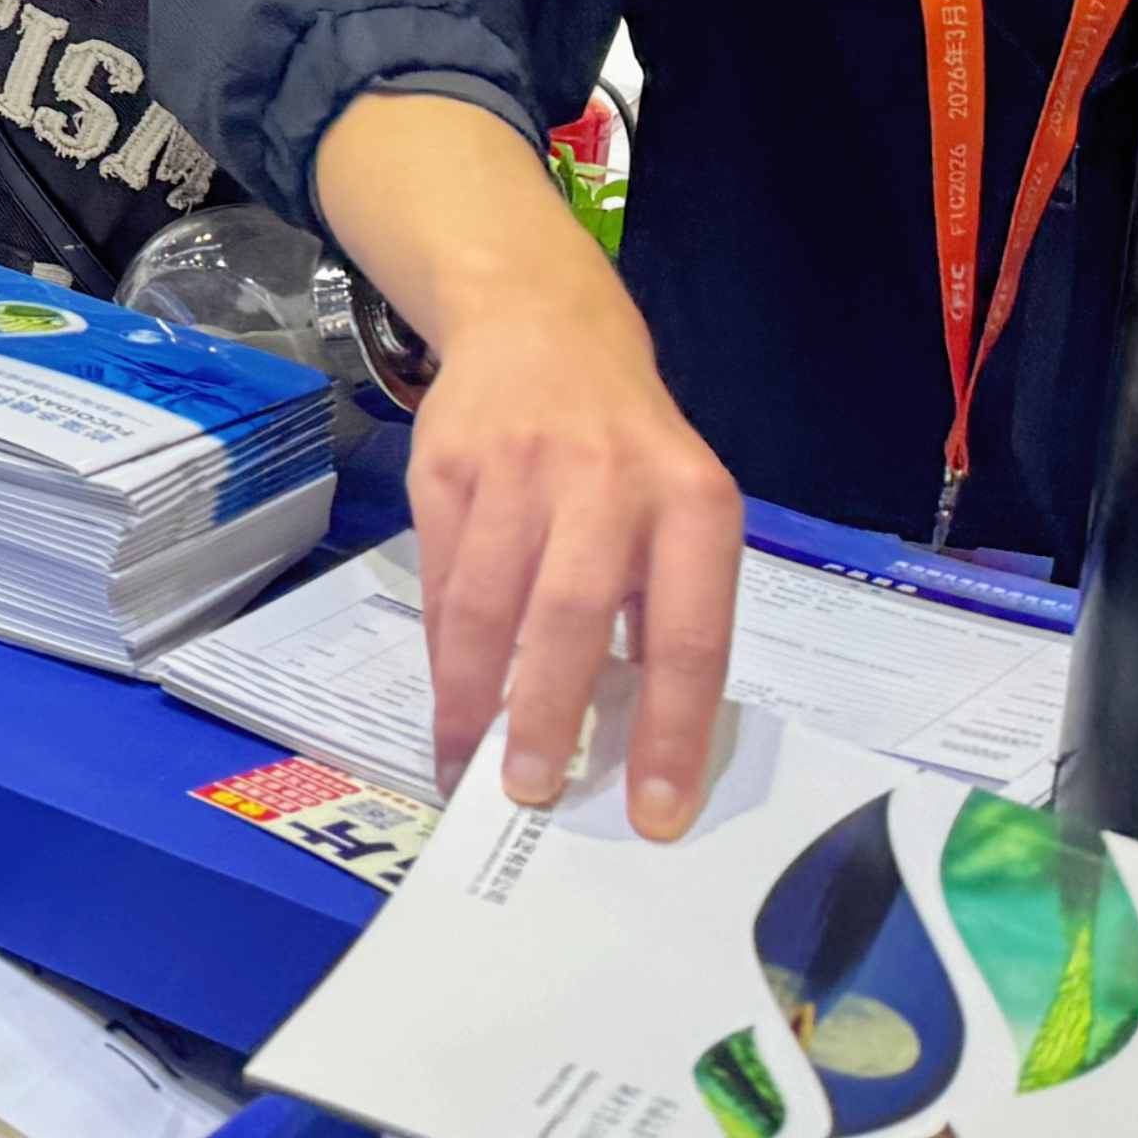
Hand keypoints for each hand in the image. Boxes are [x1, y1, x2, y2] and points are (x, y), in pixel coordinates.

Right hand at [319, 91, 744, 835]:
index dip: (671, 733)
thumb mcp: (678, 507)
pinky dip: (443, 649)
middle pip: (574, 617)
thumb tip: (632, 736)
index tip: (654, 814)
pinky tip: (446, 697)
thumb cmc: (625, 447)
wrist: (541, 323)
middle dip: (549, 716)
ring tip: (468, 763)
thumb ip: (662, 603)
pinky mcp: (450, 464)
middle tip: (530, 795)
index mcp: (694, 504)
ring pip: (492, 603)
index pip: (690, 636)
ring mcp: (522, 468)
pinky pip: (444, 577)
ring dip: (475, 695)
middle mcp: (612, 481)